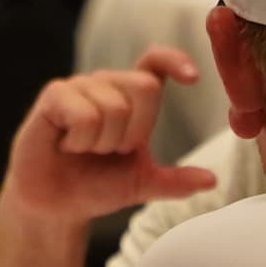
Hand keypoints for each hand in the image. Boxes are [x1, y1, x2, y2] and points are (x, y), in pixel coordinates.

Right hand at [2, 52, 218, 228]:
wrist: (56, 206)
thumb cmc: (95, 186)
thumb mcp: (141, 184)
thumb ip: (175, 181)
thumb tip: (211, 181)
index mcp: (130, 96)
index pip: (155, 61)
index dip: (175, 61)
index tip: (193, 78)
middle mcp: (107, 83)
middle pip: (145, 87)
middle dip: (134, 133)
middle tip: (111, 151)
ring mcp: (80, 86)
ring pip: (114, 107)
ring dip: (102, 143)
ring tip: (83, 149)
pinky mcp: (54, 95)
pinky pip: (85, 114)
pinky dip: (81, 141)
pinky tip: (66, 145)